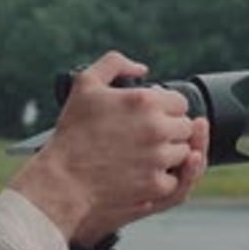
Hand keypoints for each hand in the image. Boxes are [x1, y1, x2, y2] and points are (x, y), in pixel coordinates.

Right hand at [9, 51, 208, 241]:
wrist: (62, 179)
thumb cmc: (72, 132)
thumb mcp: (85, 84)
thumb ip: (115, 64)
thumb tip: (141, 69)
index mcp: (145, 101)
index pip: (180, 102)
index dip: (166, 109)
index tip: (151, 117)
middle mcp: (157, 128)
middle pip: (185, 127)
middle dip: (171, 130)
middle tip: (146, 137)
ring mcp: (158, 158)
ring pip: (184, 153)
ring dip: (169, 154)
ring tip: (143, 156)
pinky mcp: (156, 185)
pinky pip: (175, 179)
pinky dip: (162, 178)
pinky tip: (142, 173)